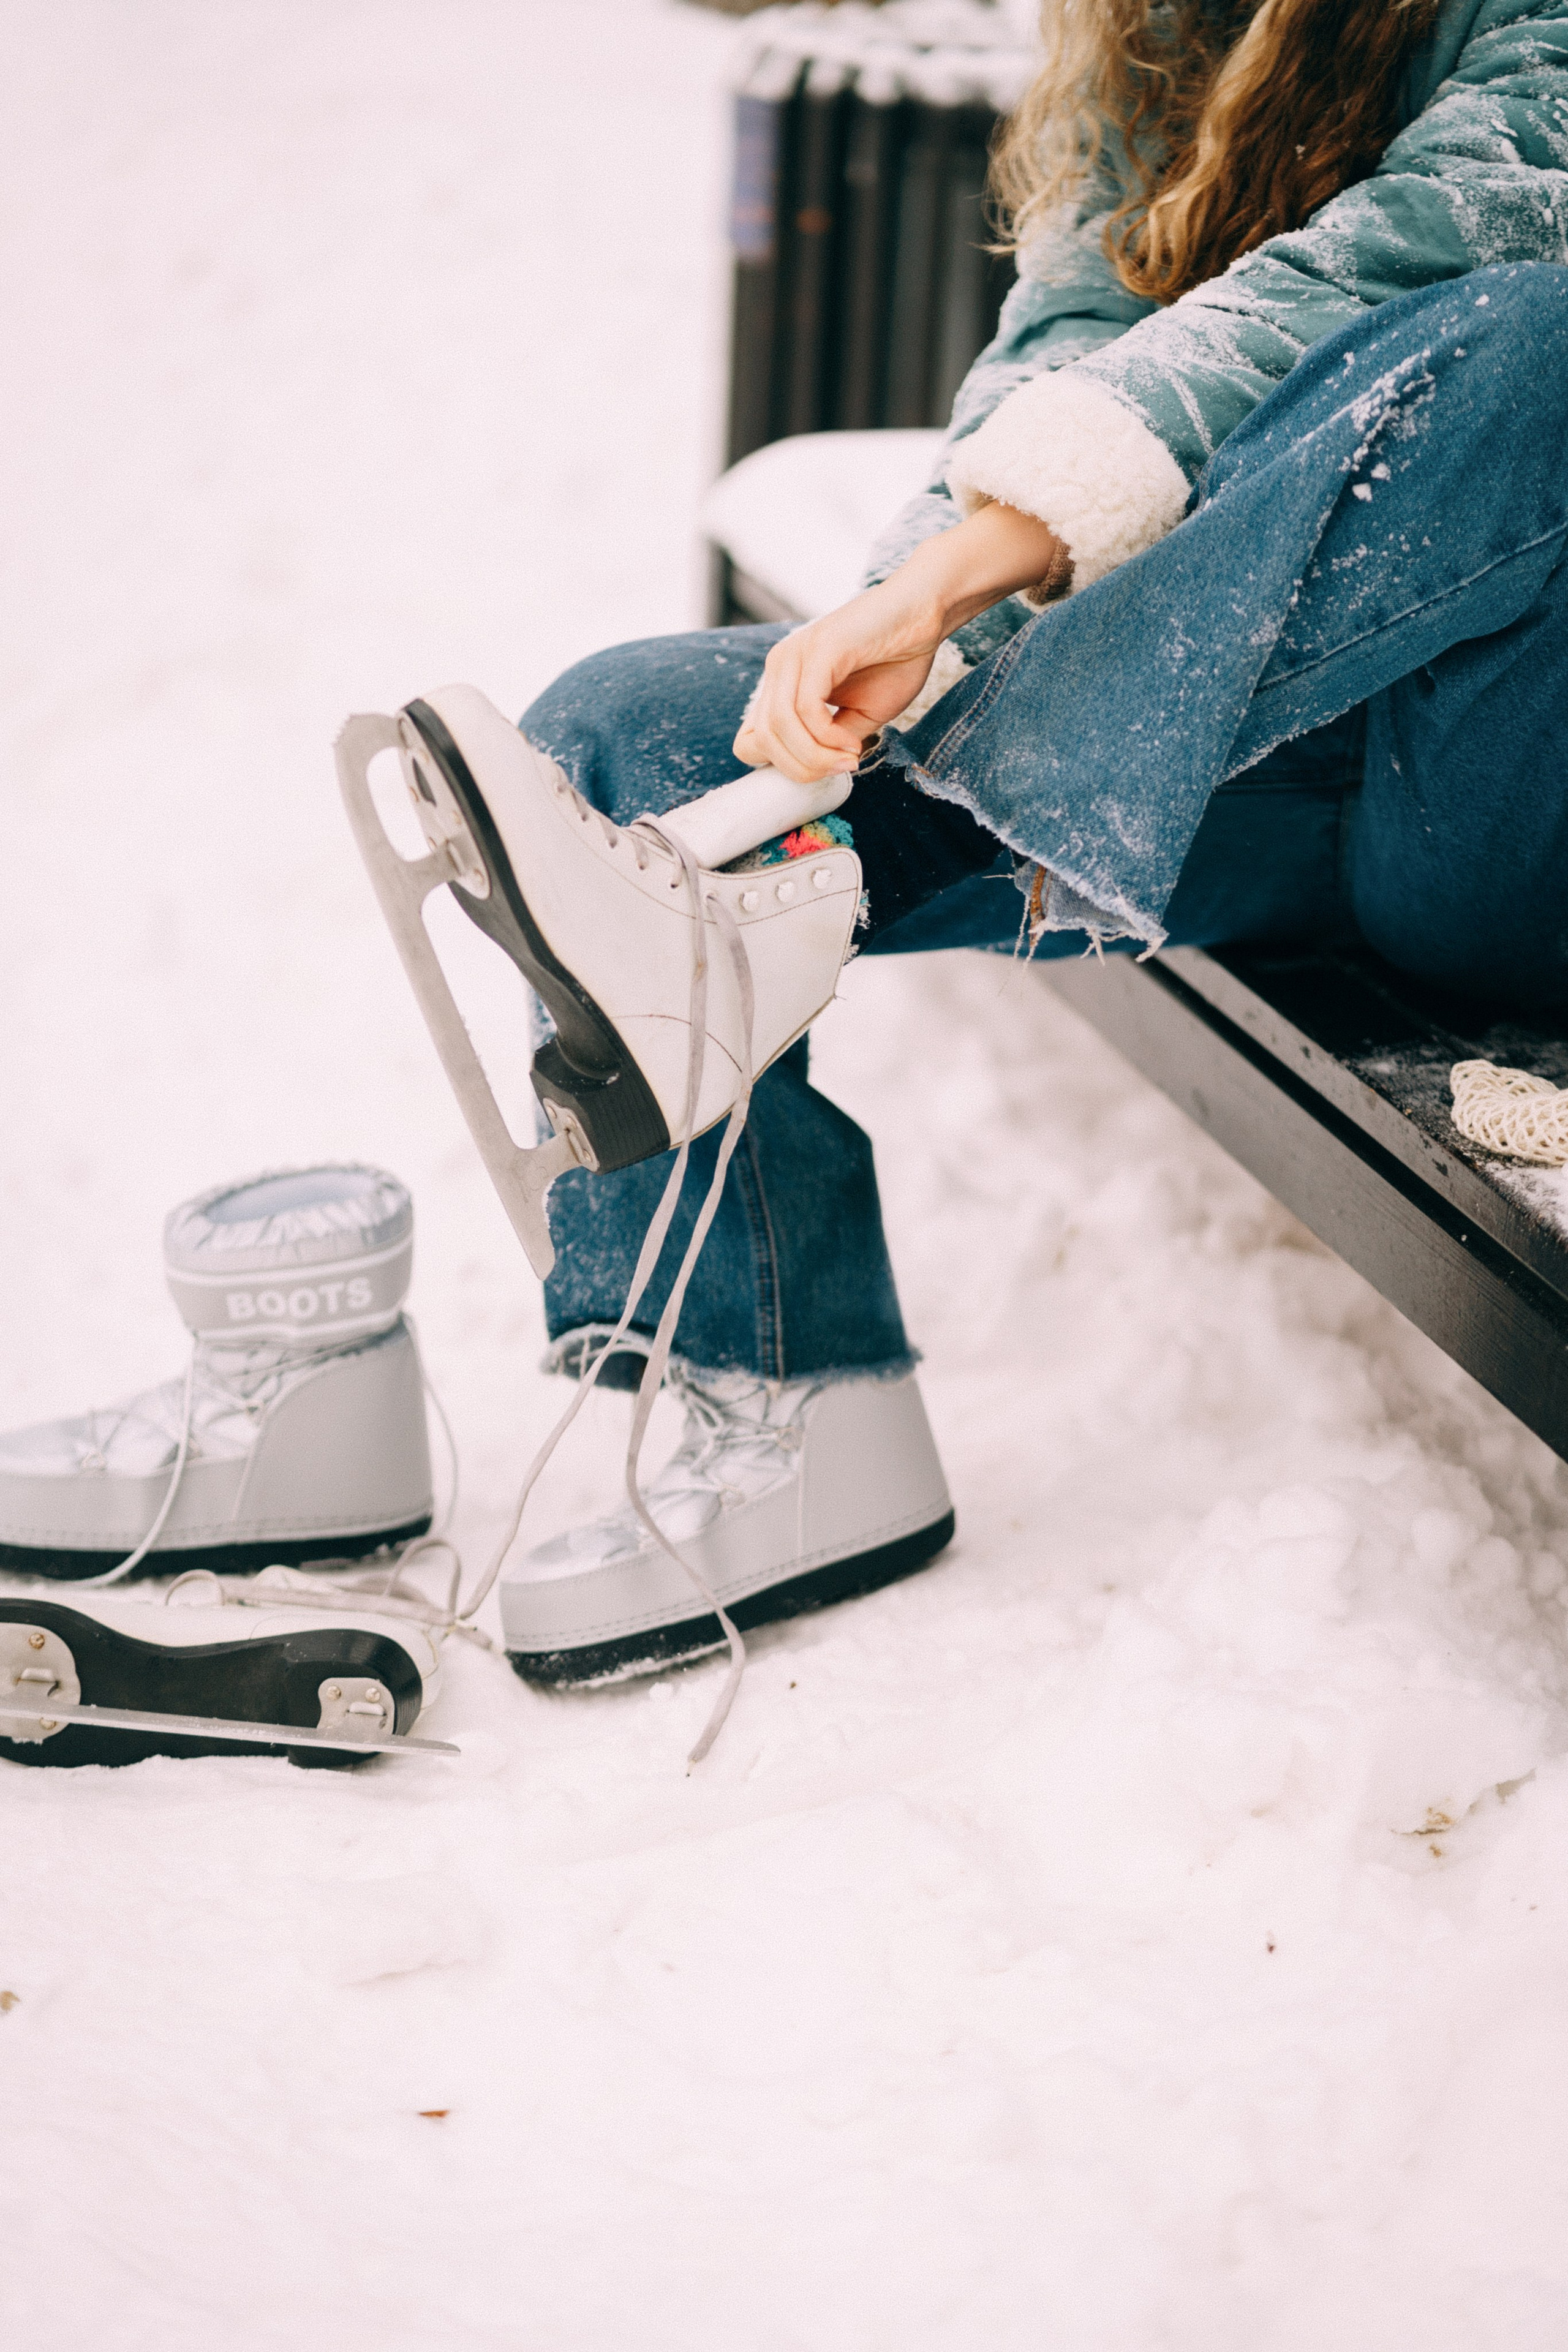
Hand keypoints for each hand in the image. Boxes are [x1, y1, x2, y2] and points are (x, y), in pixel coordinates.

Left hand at [733, 499, 1069, 783]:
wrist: (923, 613)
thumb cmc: (895, 659)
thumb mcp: (860, 716)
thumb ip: (832, 742)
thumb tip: (819, 769)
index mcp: (782, 684)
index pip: (750, 742)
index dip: (782, 767)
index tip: (825, 769)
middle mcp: (779, 668)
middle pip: (760, 742)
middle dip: (801, 769)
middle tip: (841, 768)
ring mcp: (794, 656)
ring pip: (779, 728)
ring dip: (815, 757)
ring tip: (849, 757)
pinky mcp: (818, 650)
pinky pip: (806, 708)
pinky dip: (827, 736)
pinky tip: (852, 741)